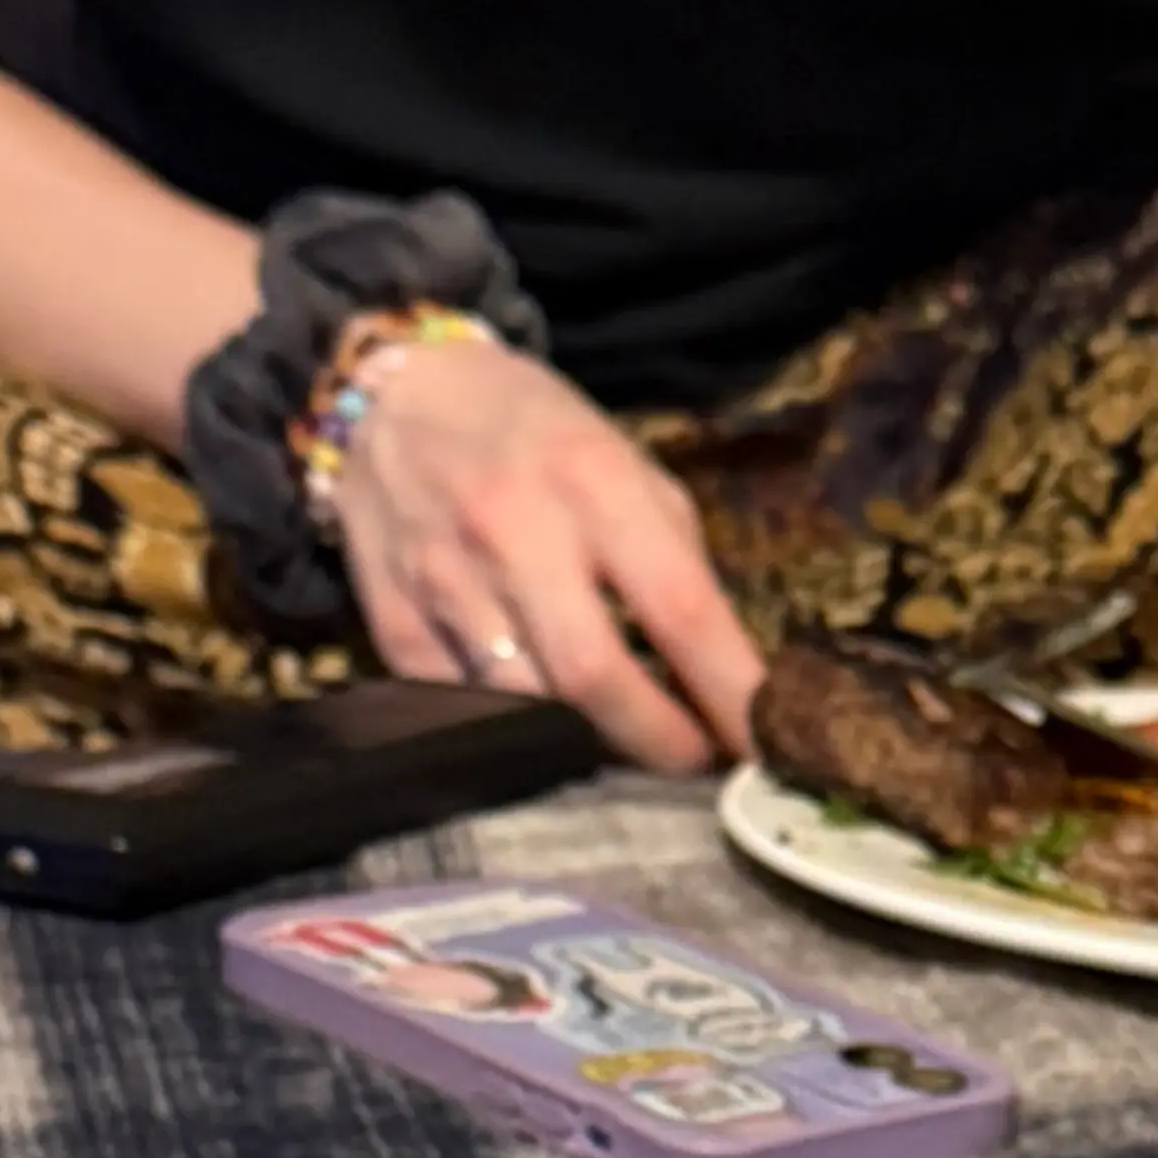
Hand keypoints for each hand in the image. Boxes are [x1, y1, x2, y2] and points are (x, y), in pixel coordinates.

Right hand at [326, 335, 765, 776]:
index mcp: (591, 481)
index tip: (765, 739)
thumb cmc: (531, 430)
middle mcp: (513, 532)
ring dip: (585, 741)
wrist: (392, 398)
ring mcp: (442, 581)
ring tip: (622, 738)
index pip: (678, 607)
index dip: (729, 689)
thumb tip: (718, 664)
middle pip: (592, 676)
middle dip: (656, 739)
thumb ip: (671, 553)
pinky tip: (539, 715)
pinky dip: (510, 726)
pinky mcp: (392, 622)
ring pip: (523, 706)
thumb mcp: (622, 458)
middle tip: (692, 759)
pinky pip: (463, 707)